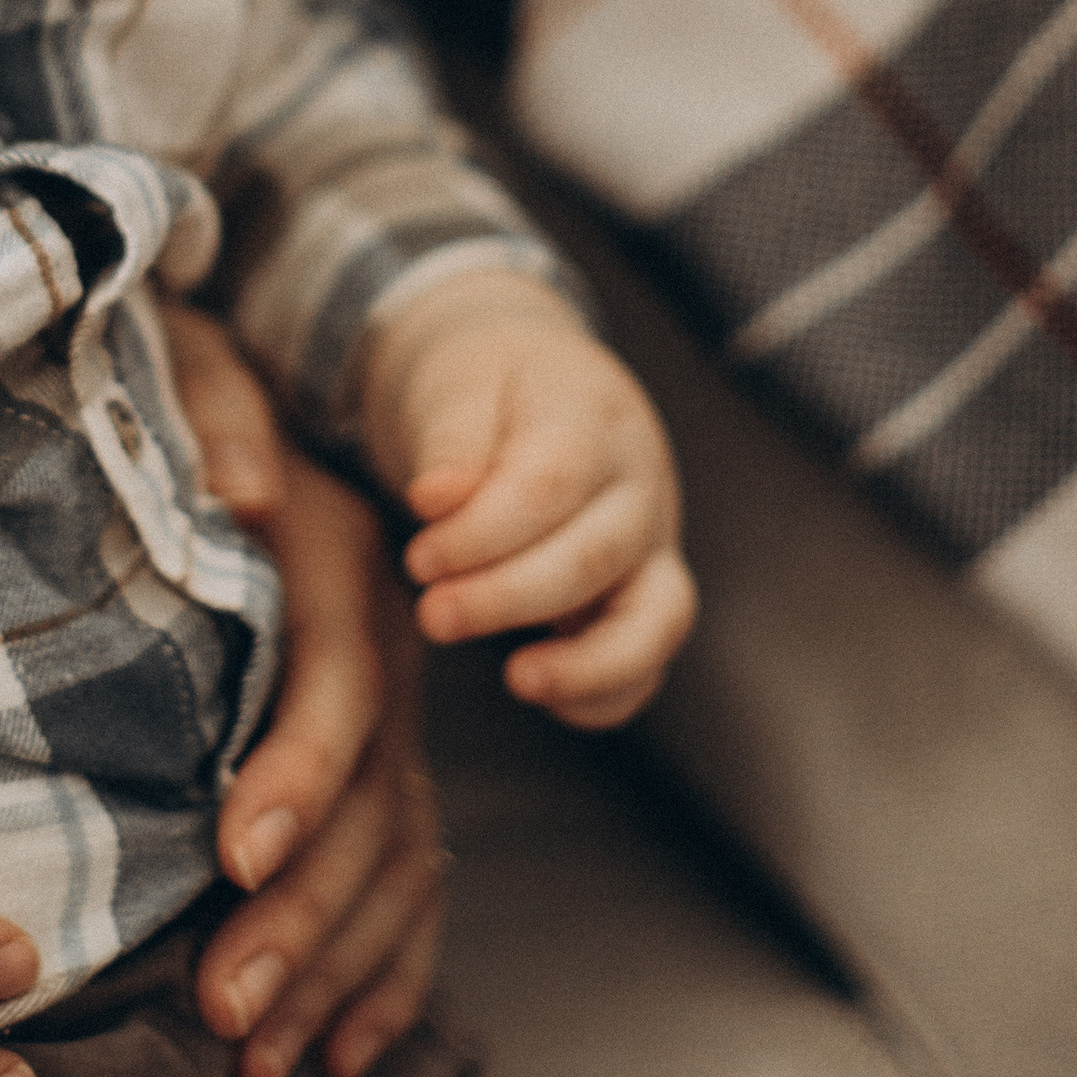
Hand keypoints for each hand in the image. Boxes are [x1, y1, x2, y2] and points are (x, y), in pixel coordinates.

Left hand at [158, 303, 448, 1076]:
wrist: (227, 380)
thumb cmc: (166, 389)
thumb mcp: (183, 373)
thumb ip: (213, 422)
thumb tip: (248, 492)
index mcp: (343, 557)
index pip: (338, 681)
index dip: (295, 771)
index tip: (233, 856)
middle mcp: (390, 642)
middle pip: (374, 799)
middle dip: (304, 917)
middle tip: (222, 1010)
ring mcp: (398, 709)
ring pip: (397, 861)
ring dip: (334, 972)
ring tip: (256, 1065)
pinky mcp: (387, 759)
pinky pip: (413, 881)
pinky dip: (385, 974)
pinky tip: (341, 1058)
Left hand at [359, 270, 694, 729]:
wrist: (525, 385)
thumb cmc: (485, 388)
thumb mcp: (457, 386)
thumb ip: (450, 442)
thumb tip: (437, 499)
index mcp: (592, 417)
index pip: (551, 486)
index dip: (483, 533)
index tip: (420, 559)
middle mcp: (639, 485)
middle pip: (596, 557)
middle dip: (510, 598)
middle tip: (435, 616)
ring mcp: (652, 545)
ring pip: (655, 619)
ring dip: (586, 663)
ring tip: (517, 678)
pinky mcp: (644, 595)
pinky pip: (647, 660)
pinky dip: (607, 692)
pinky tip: (540, 690)